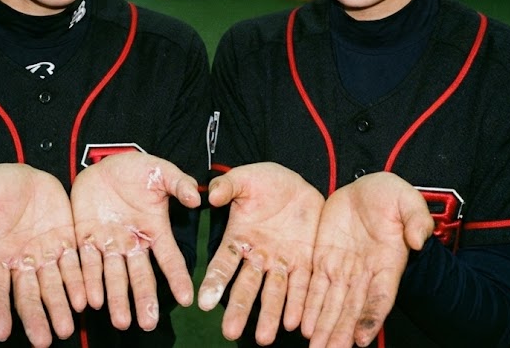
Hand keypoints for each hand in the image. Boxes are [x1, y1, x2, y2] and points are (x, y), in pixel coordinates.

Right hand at [0, 163, 84, 347]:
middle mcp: (22, 260)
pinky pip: (75, 265)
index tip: (1, 334)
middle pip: (28, 295)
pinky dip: (80, 282)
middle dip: (35, 318)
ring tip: (66, 328)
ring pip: (54, 286)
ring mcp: (45, 253)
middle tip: (43, 341)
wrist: (25, 173)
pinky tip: (86, 300)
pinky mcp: (67, 240)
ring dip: (60, 307)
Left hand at [70, 152, 200, 331]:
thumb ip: (179, 183)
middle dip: (144, 299)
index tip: (187, 299)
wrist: (104, 164)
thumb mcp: (161, 171)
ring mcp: (109, 244)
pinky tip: (90, 301)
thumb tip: (196, 198)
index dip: (177, 278)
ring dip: (116, 299)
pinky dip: (88, 282)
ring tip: (120, 322)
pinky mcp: (86, 240)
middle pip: (140, 276)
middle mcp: (133, 243)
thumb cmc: (138, 169)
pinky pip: (87, 264)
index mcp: (154, 230)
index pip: (169, 258)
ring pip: (113, 276)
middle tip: (148, 323)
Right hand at [199, 163, 323, 344]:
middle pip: (246, 286)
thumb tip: (212, 195)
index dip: (214, 281)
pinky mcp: (305, 261)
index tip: (203, 302)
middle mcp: (258, 256)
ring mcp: (282, 262)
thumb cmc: (265, 181)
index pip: (223, 263)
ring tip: (264, 338)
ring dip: (270, 315)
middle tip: (229, 333)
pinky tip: (296, 323)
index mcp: (239, 238)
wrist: (298, 183)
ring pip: (274, 292)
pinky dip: (299, 304)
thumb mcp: (245, 178)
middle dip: (239, 309)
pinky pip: (303, 286)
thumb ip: (228, 186)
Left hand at [302, 172, 432, 347]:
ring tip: (315, 346)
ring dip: (323, 326)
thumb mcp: (408, 200)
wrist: (366, 190)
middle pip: (352, 308)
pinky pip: (314, 287)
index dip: (371, 317)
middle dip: (341, 331)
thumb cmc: (391, 196)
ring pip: (331, 303)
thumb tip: (417, 239)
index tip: (362, 339)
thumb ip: (416, 219)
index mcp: (388, 262)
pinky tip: (301, 325)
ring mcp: (343, 268)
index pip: (380, 296)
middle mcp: (365, 272)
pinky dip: (308, 306)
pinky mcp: (323, 259)